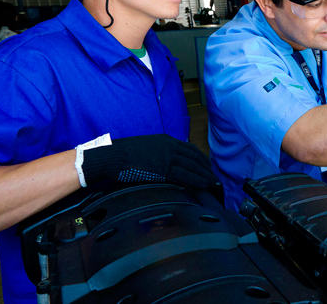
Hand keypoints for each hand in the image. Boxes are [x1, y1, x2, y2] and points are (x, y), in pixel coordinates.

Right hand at [81, 134, 217, 189]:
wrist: (112, 155)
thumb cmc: (124, 154)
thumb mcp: (146, 146)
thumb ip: (159, 151)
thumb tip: (165, 161)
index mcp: (166, 140)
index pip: (190, 149)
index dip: (201, 159)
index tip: (207, 166)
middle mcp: (170, 146)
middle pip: (195, 157)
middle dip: (206, 168)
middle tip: (214, 177)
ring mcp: (167, 157)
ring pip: (193, 166)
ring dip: (205, 175)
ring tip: (213, 183)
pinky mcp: (163, 169)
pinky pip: (185, 175)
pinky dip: (196, 180)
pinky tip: (203, 184)